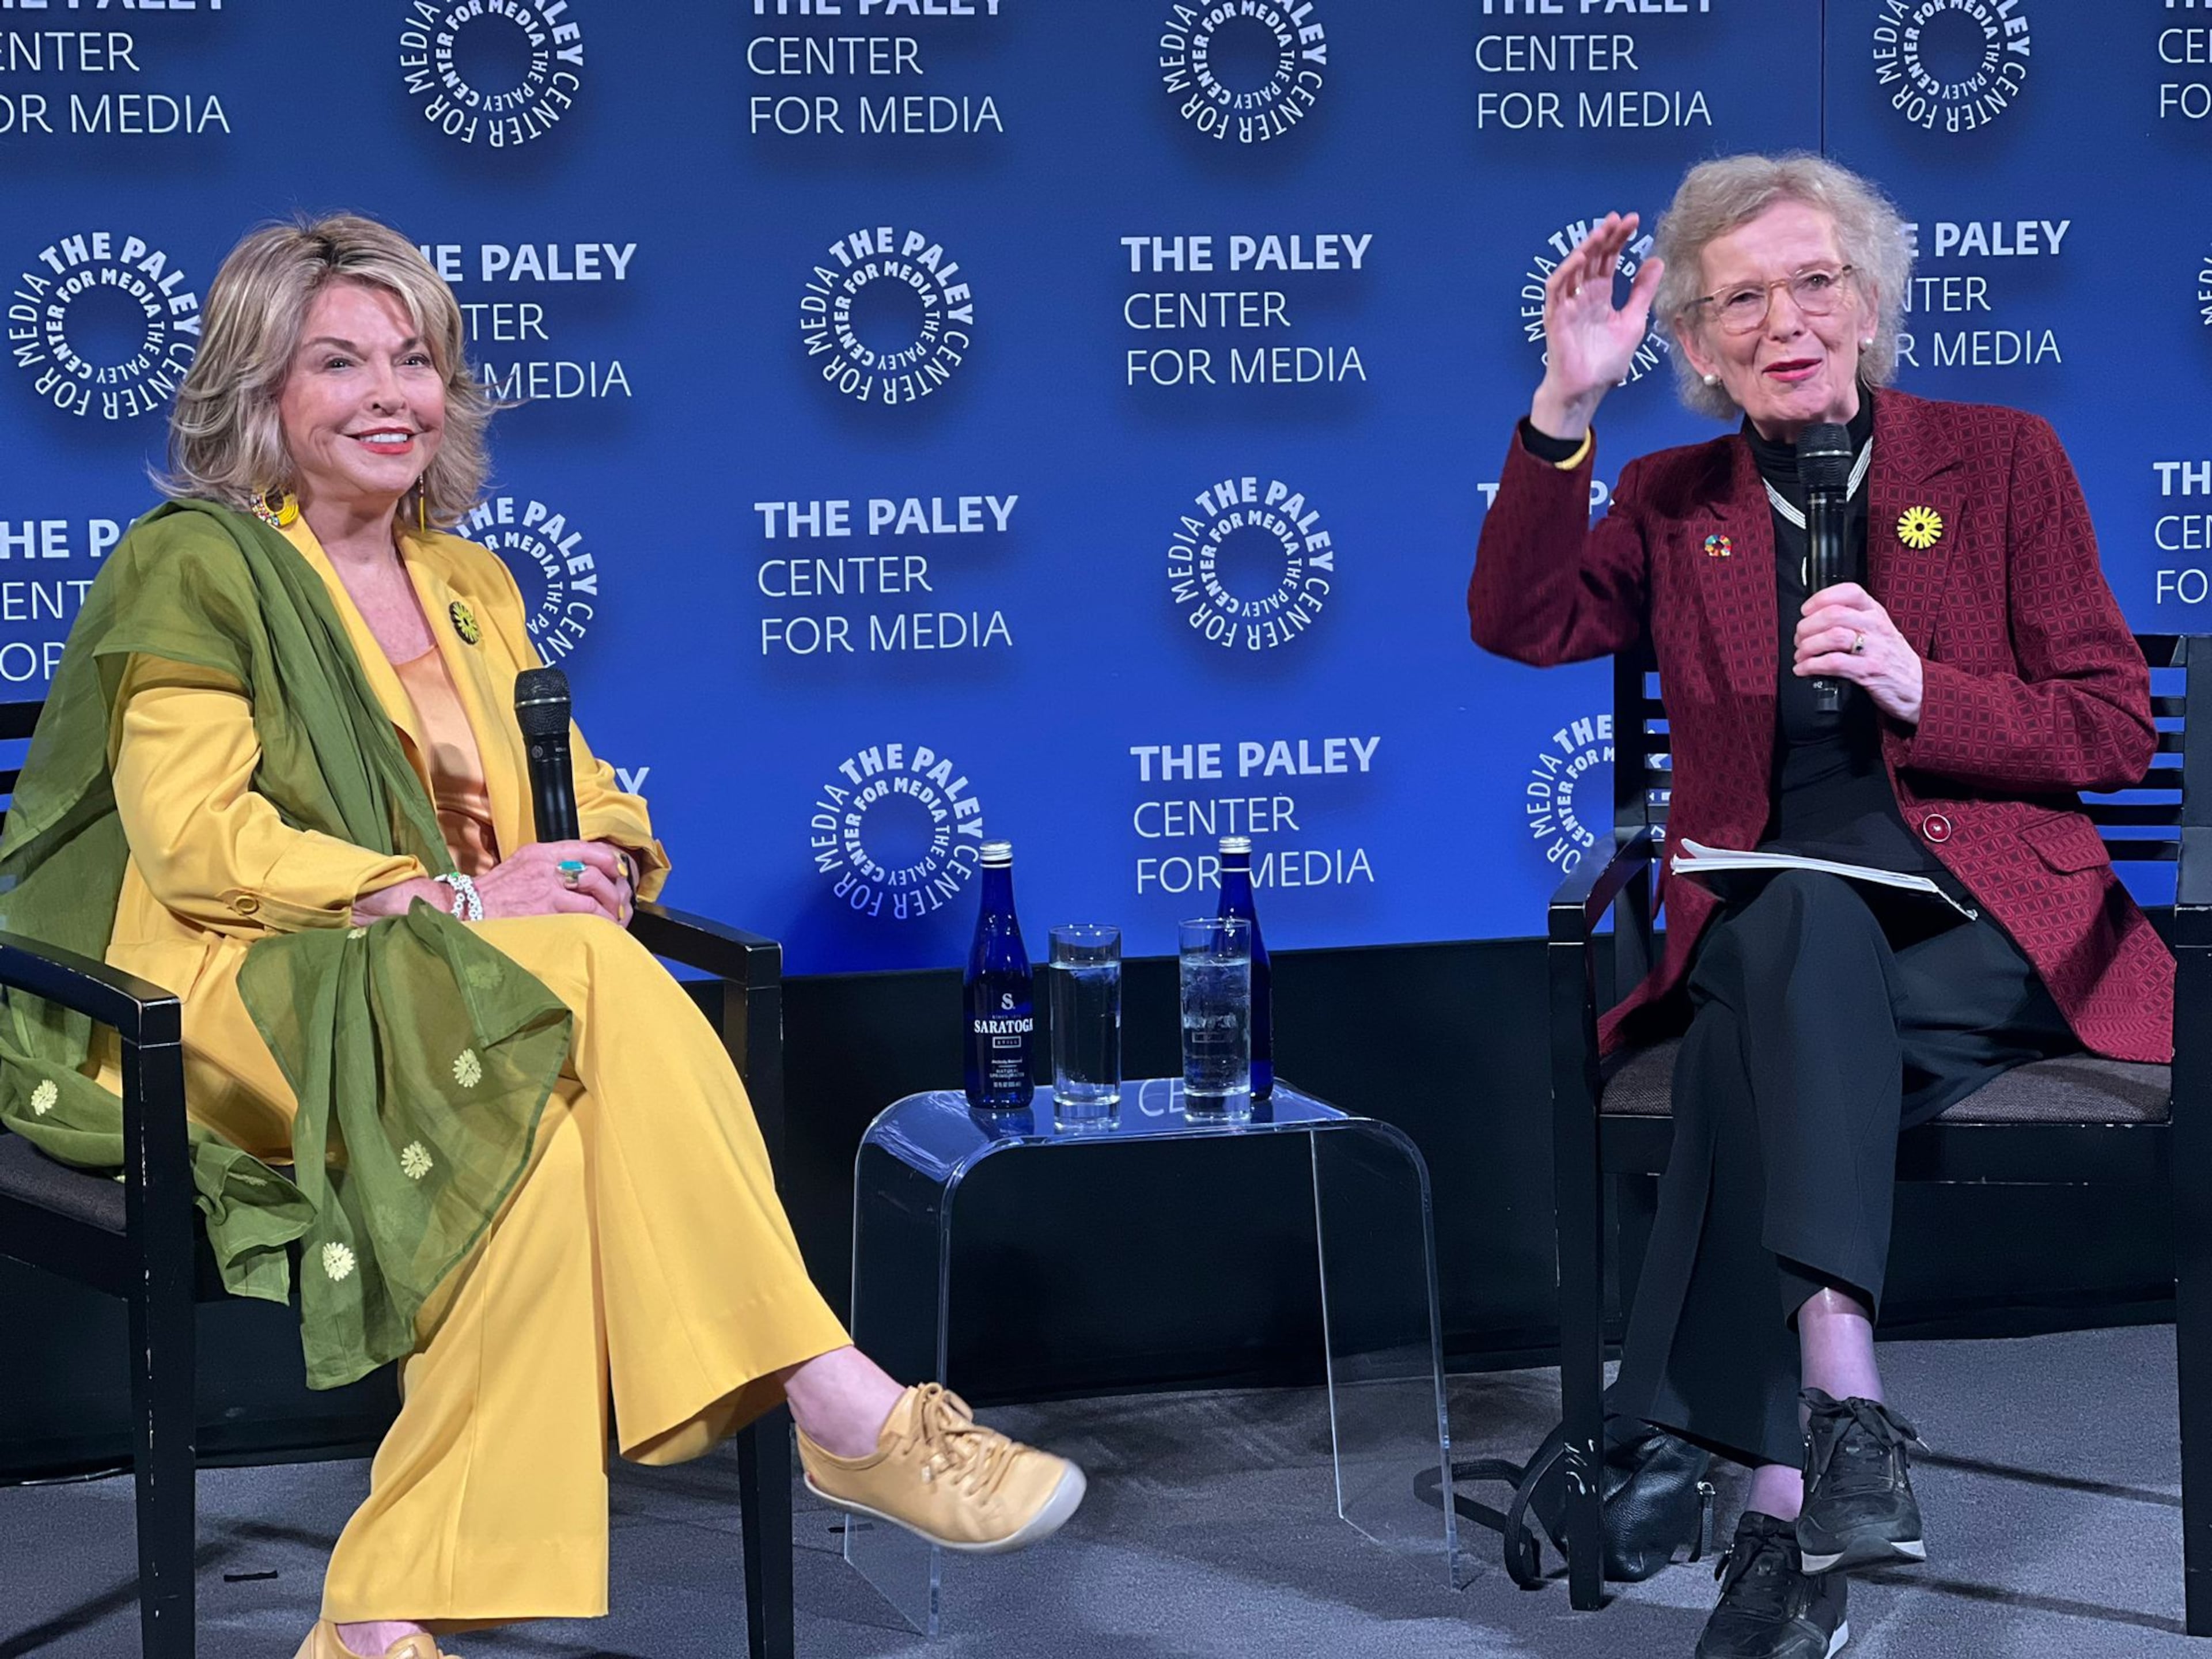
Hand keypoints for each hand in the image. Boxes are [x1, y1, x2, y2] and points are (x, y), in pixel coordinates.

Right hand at [475, 840, 631, 922]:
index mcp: (541, 852)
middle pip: (596, 872)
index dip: (610, 860)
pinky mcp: (545, 911)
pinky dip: (598, 924)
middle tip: (620, 904)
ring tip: (613, 921)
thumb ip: (549, 866)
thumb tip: (581, 874)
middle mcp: (546, 866)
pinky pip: (583, 916)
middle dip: (615, 891)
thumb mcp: (521, 865)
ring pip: (594, 897)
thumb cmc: (493, 892)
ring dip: (609, 911)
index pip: (587, 847)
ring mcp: (546, 889)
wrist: (465, 908)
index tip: (620, 872)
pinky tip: (601, 931)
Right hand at [1529, 211, 1665, 440]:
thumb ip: (1642, 291)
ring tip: (1602, 231)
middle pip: (1593, 258)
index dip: (1620, 239)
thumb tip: (1656, 260)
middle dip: (1605, 237)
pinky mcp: (1556, 316)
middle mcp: (1584, 295)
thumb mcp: (1633, 321)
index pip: (1609, 259)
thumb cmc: (1606, 362)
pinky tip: (1581, 258)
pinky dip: (1566, 272)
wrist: (1588, 389)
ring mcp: (1568, 304)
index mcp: (1601, 295)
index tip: (1634, 221)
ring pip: (1574, 267)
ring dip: (1586, 248)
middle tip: (1620, 219)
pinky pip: (1557, 289)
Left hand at [1794, 583, 1923, 723]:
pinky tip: (1804, 669)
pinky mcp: (1869, 671)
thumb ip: (1854, 619)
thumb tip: (1816, 618)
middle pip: (1833, 614)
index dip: (1821, 598)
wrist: (1918, 687)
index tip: (1806, 610)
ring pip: (1832, 636)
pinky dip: (1811, 665)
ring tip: (1801, 655)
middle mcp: (1876, 626)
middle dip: (1807, 626)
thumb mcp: (1879, 630)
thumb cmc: (1891, 658)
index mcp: (1875, 612)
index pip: (1849, 591)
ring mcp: (1874, 648)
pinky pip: (1833, 663)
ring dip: (1808, 646)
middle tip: (1799, 638)